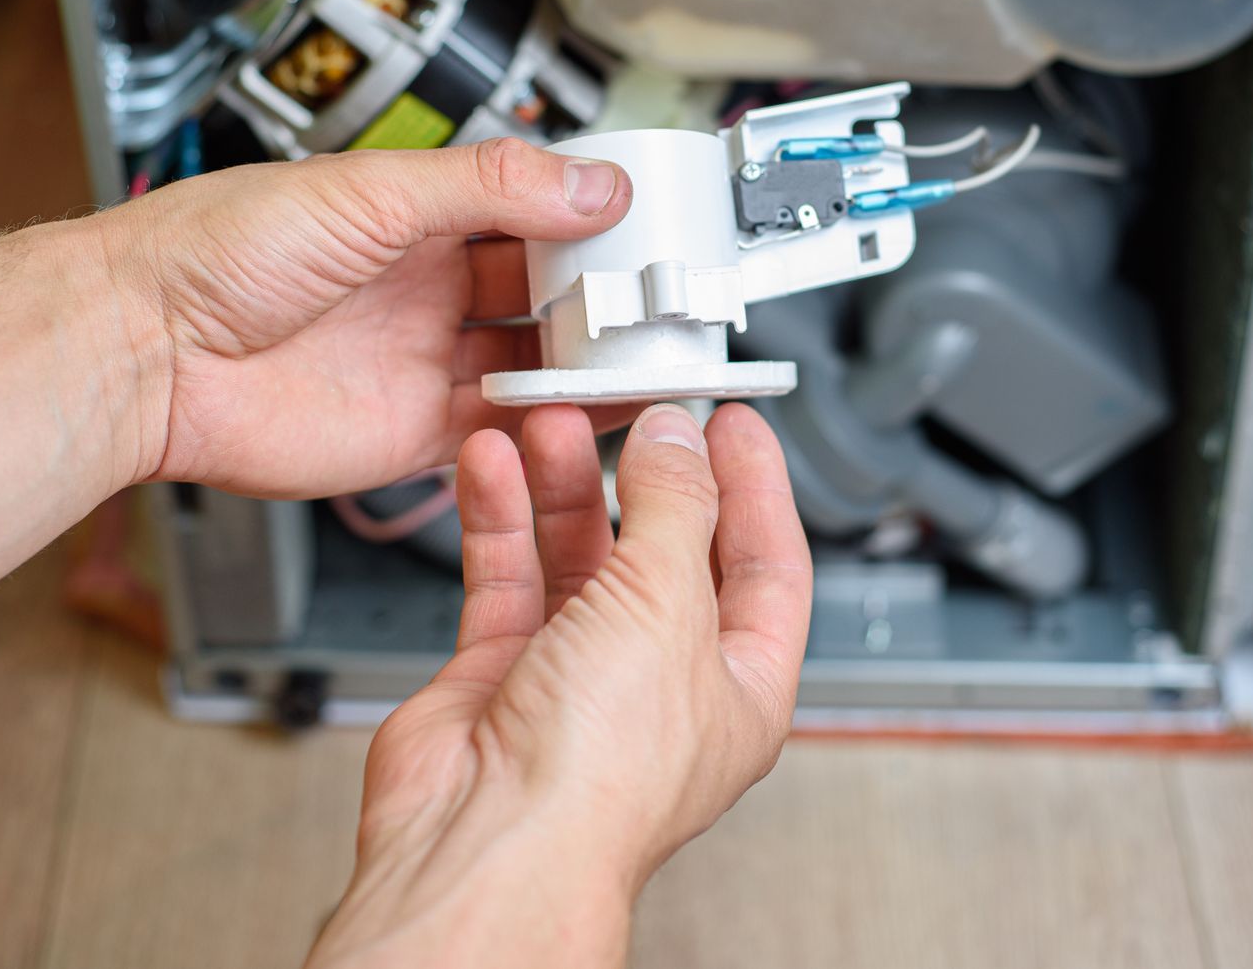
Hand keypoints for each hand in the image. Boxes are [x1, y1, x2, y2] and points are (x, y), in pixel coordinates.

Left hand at [93, 139, 631, 497]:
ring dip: (587, 357)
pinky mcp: (409, 433)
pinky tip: (596, 408)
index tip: (648, 220)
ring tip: (651, 351)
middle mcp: (423, 287)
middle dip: (602, 291)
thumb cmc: (218, 252)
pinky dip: (551, 421)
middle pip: (542, 289)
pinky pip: (499, 427)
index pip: (529, 209)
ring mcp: (419, 361)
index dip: (589, 215)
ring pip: (531, 360)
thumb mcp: (370, 194)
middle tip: (662, 294)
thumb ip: (488, 187)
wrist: (142, 349)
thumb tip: (591, 182)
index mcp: (413, 215)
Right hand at [309, 402, 813, 967]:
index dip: (756, 487)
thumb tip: (678, 442)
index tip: (734, 423)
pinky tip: (492, 467)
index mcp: (738, 685)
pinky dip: (499, 517)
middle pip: (665, 551)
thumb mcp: (667, 604)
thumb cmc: (598, 775)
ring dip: (566, 484)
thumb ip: (673, 508)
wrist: (486, 841)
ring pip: (579, 556)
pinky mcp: (501, 674)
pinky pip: (507, 576)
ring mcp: (577, 678)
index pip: (766, 564)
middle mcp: (660, 684)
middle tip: (632, 411)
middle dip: (646, 475)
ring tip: (551, 422)